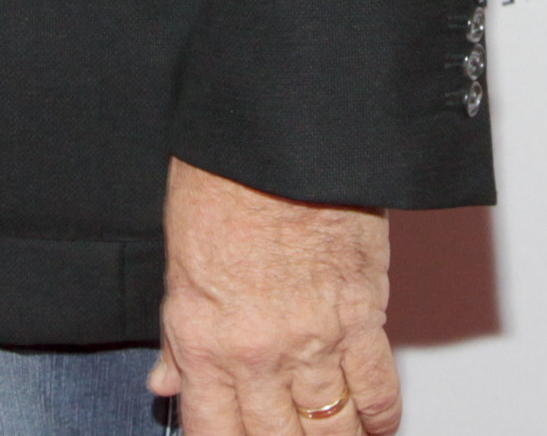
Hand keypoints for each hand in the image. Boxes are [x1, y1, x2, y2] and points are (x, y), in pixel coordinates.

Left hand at [150, 158, 399, 435]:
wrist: (278, 140)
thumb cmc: (222, 180)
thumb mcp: (178, 262)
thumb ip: (178, 336)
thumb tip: (167, 380)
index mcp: (203, 341)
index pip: (214, 432)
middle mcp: (258, 355)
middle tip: (287, 435)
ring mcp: (314, 342)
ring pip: (331, 429)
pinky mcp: (363, 319)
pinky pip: (377, 390)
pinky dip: (379, 416)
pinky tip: (374, 425)